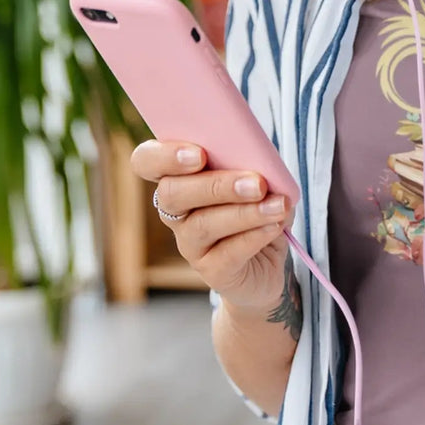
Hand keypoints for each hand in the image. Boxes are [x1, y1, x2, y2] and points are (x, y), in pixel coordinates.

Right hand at [129, 140, 293, 312]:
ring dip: (245, 213)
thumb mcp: (259, 176)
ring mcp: (189, 243)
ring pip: (202, 225)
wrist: (267, 260)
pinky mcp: (211, 270)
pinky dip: (254, 236)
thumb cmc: (257, 204)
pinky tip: (275, 225)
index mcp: (179, 175)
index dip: (165, 156)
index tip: (199, 153)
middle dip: (216, 185)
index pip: (147, 161)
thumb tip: (263, 158)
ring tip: (278, 205)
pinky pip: (227, 253)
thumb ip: (253, 161)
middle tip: (257, 183)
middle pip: (173, 194)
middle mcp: (175, 211)